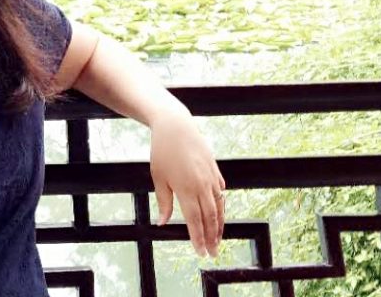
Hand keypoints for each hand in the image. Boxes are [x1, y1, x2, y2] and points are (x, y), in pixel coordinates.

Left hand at [149, 107, 225, 257]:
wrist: (176, 126)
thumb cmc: (162, 151)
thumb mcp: (158, 178)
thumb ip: (164, 202)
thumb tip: (163, 223)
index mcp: (186, 190)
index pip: (195, 221)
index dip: (198, 239)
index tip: (200, 252)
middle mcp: (202, 186)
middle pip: (210, 218)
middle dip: (212, 238)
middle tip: (212, 253)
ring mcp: (211, 178)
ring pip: (219, 207)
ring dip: (219, 226)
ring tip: (218, 239)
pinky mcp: (215, 170)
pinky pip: (220, 193)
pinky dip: (221, 206)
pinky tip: (220, 214)